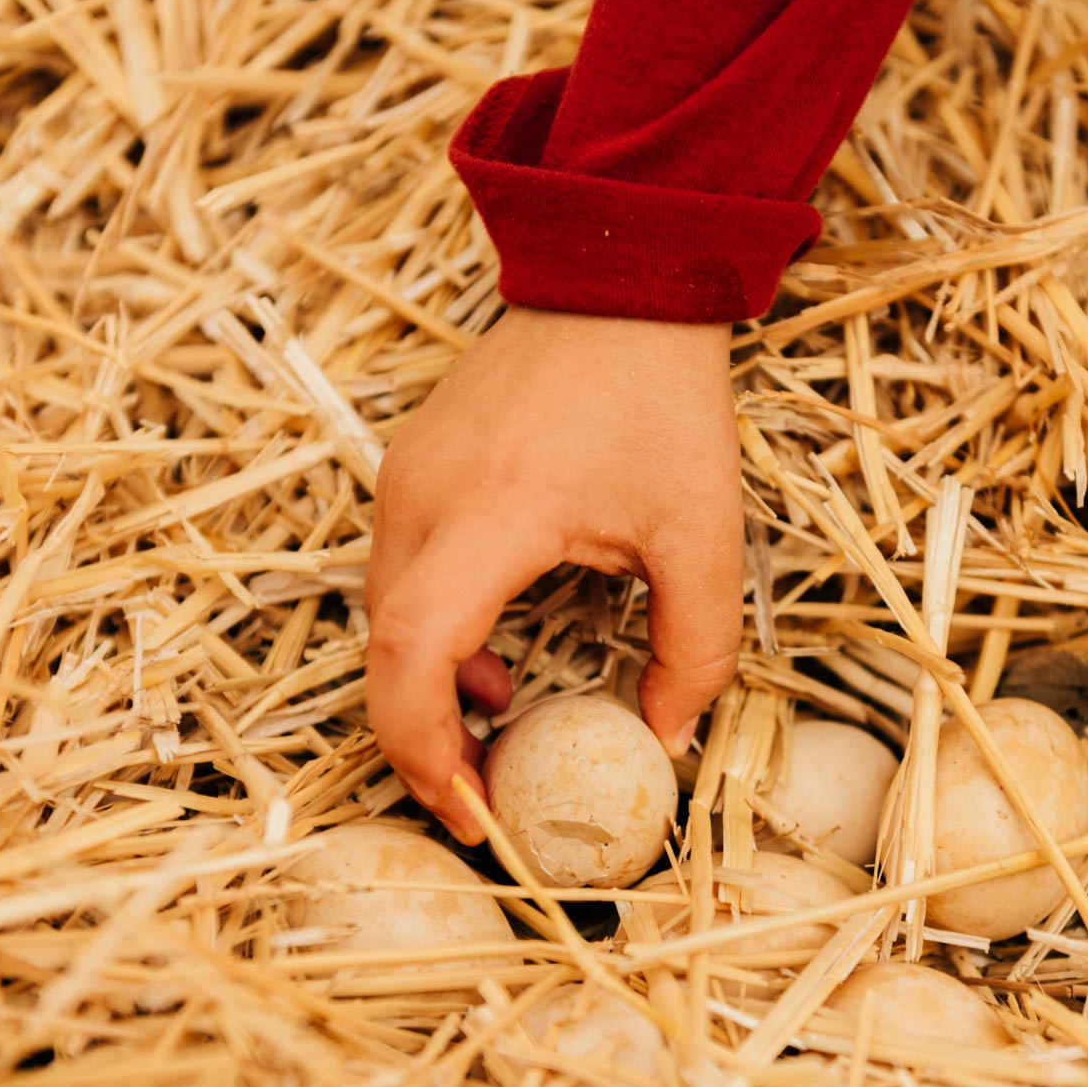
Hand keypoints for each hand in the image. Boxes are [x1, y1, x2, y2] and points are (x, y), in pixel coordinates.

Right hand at [367, 308, 742, 841]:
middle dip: (425, 738)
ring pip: (384, 615)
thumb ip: (694, 650)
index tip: (471, 809)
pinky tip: (494, 652)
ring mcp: (404, 476)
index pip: (411, 654)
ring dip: (430, 682)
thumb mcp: (703, 534)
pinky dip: (431, 630)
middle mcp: (423, 496)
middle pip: (386, 651)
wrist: (618, 277)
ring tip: (503, 717)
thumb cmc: (662, 397)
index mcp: (491, 513)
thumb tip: (665, 739)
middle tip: (488, 791)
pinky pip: (397, 573)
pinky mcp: (409, 466)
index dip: (423, 748)